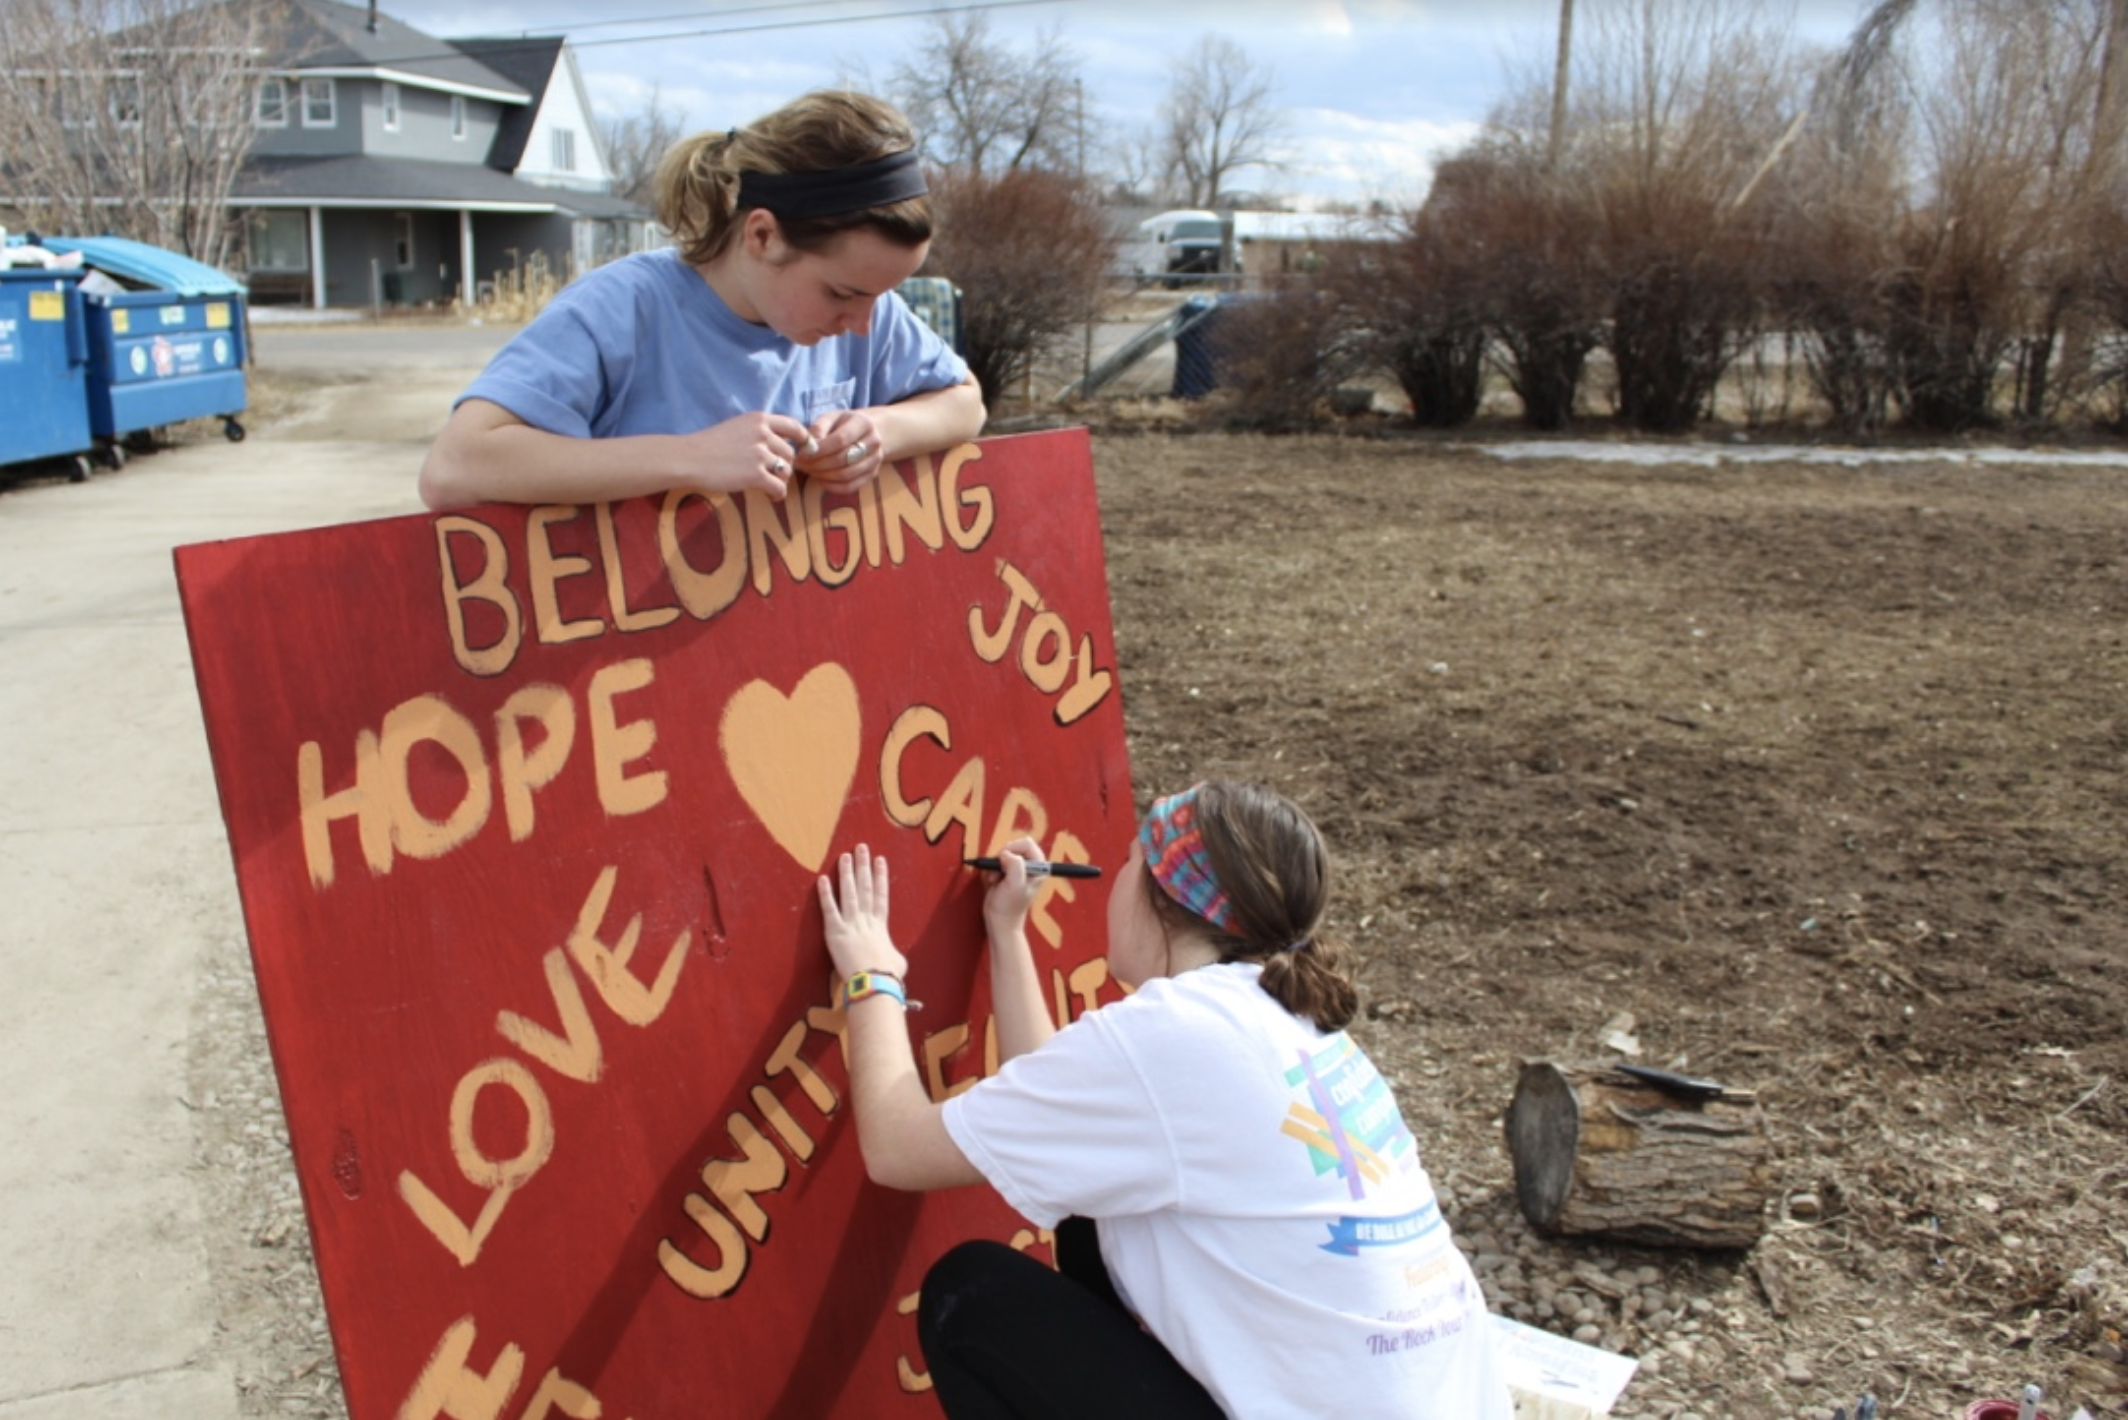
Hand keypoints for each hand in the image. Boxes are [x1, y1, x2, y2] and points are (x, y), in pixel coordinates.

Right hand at [680, 411, 815, 498]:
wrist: (689, 458)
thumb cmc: (708, 445)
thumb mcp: (736, 427)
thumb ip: (758, 432)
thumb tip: (778, 445)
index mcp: (758, 419)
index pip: (793, 426)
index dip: (803, 439)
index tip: (806, 449)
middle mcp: (763, 434)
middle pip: (790, 454)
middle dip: (785, 466)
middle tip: (773, 476)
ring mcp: (760, 454)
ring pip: (787, 471)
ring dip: (781, 481)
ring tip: (770, 487)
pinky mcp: (756, 475)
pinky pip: (779, 487)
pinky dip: (778, 495)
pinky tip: (770, 497)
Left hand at [795, 409, 883, 490]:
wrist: (867, 432)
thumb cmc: (843, 424)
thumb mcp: (831, 418)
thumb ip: (819, 427)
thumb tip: (810, 445)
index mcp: (863, 423)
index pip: (841, 439)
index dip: (820, 449)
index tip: (802, 453)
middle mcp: (874, 442)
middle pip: (844, 459)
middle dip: (818, 464)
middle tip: (801, 464)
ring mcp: (875, 460)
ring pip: (846, 475)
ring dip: (823, 475)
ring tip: (809, 470)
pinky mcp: (872, 475)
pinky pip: (851, 486)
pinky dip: (832, 486)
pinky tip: (820, 480)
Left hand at [817, 845, 907, 981]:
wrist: (873, 982)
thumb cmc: (887, 975)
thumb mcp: (897, 962)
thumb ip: (892, 953)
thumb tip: (893, 958)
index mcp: (881, 926)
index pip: (881, 896)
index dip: (880, 877)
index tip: (880, 860)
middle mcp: (866, 920)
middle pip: (865, 888)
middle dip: (863, 866)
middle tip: (861, 848)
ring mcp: (850, 924)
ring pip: (849, 893)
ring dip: (847, 873)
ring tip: (845, 855)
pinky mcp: (835, 932)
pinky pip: (829, 909)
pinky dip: (825, 894)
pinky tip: (822, 879)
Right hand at [978, 837, 1044, 940]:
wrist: (1000, 921)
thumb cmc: (1010, 906)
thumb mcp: (1015, 884)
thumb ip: (1014, 865)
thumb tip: (1006, 853)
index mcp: (1039, 867)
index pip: (1027, 843)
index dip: (1013, 848)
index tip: (1004, 860)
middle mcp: (1030, 865)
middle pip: (1015, 846)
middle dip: (1003, 857)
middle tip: (1000, 871)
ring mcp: (1018, 868)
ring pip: (1004, 853)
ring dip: (996, 865)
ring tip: (996, 879)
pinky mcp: (1007, 872)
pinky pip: (997, 861)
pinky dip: (992, 869)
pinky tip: (993, 881)